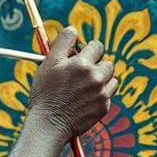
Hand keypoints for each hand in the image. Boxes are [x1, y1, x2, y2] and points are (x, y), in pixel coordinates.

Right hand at [27, 28, 116, 142]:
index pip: (96, 45)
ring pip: (110, 75)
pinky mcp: (104, 107)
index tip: (81, 57)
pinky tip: (85, 99)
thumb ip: (62, 42)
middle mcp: (95, 77)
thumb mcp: (48, 64)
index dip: (88, 50)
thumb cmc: (45, 93)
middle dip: (96, 63)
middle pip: (106, 60)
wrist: (48, 126)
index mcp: (81, 63)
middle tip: (82, 72)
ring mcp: (101, 93)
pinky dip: (101, 93)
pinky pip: (109, 92)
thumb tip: (73, 30)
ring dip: (101, 77)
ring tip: (85, 86)